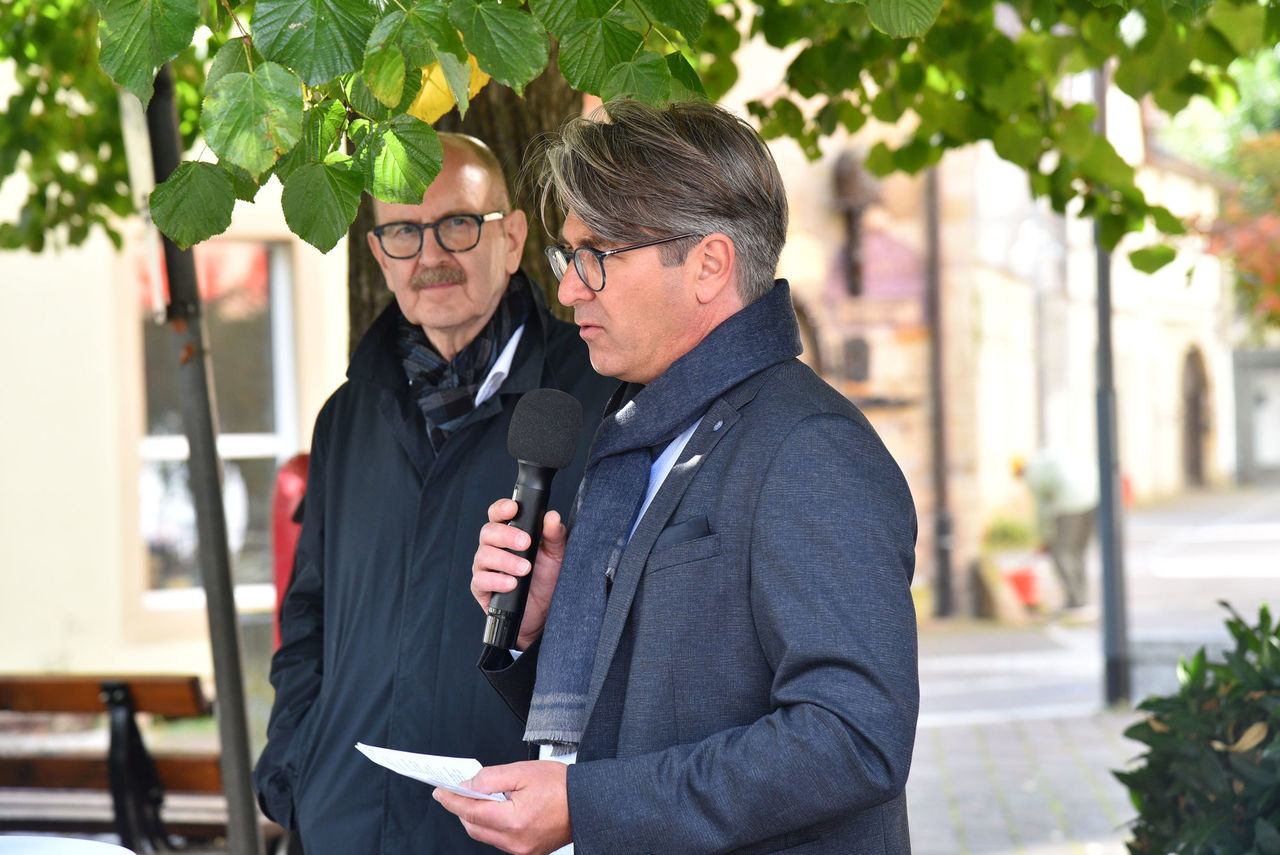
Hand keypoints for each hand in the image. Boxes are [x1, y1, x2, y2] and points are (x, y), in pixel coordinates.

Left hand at [433, 760, 570, 854]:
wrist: (588, 803)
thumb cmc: (562, 786)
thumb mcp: (523, 771)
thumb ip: (490, 778)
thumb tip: (468, 785)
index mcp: (514, 820)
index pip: (471, 811)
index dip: (452, 800)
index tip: (440, 792)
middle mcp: (516, 841)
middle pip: (474, 828)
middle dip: (462, 809)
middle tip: (455, 791)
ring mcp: (522, 850)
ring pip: (485, 836)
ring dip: (476, 818)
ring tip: (475, 797)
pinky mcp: (528, 852)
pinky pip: (500, 840)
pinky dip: (491, 825)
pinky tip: (493, 809)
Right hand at [472, 499, 565, 649]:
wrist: (544, 611)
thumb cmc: (546, 578)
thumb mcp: (556, 555)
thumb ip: (554, 535)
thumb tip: (552, 517)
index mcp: (509, 533)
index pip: (498, 514)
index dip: (501, 508)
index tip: (513, 508)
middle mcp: (493, 547)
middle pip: (488, 532)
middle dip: (507, 535)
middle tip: (526, 543)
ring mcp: (485, 567)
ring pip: (484, 555)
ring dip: (506, 560)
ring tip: (525, 568)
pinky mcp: (481, 588)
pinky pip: (481, 580)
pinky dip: (496, 580)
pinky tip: (512, 583)